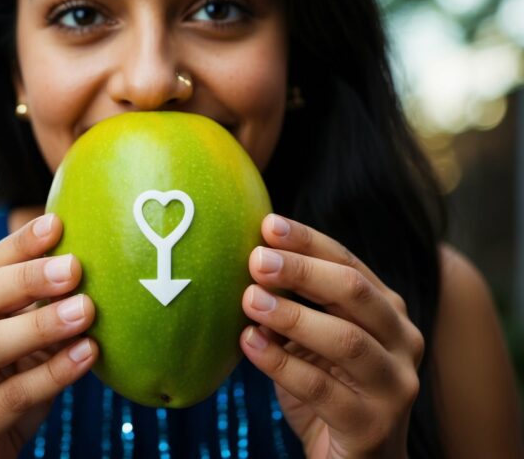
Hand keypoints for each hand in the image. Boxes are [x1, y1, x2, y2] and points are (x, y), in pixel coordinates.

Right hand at [0, 214, 97, 457]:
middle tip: (75, 267)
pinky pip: (11, 397)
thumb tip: (89, 266)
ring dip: (41, 325)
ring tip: (86, 310)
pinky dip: (53, 373)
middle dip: (28, 279)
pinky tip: (87, 355)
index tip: (57, 223)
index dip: (19, 245)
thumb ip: (36, 312)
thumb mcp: (15, 346)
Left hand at [240, 214, 423, 458]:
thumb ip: (294, 304)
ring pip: (345, 339)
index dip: (308, 242)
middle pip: (354, 292)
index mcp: (387, 312)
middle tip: (256, 260)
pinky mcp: (374, 425)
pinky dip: (280, 363)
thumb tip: (250, 260)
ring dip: (292, 315)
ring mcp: (394, 385)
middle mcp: (403, 341)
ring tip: (249, 299)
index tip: (268, 225)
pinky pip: (322, 389)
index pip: (349, 264)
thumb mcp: (311, 341)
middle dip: (302, 270)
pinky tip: (249, 343)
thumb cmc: (328, 390)